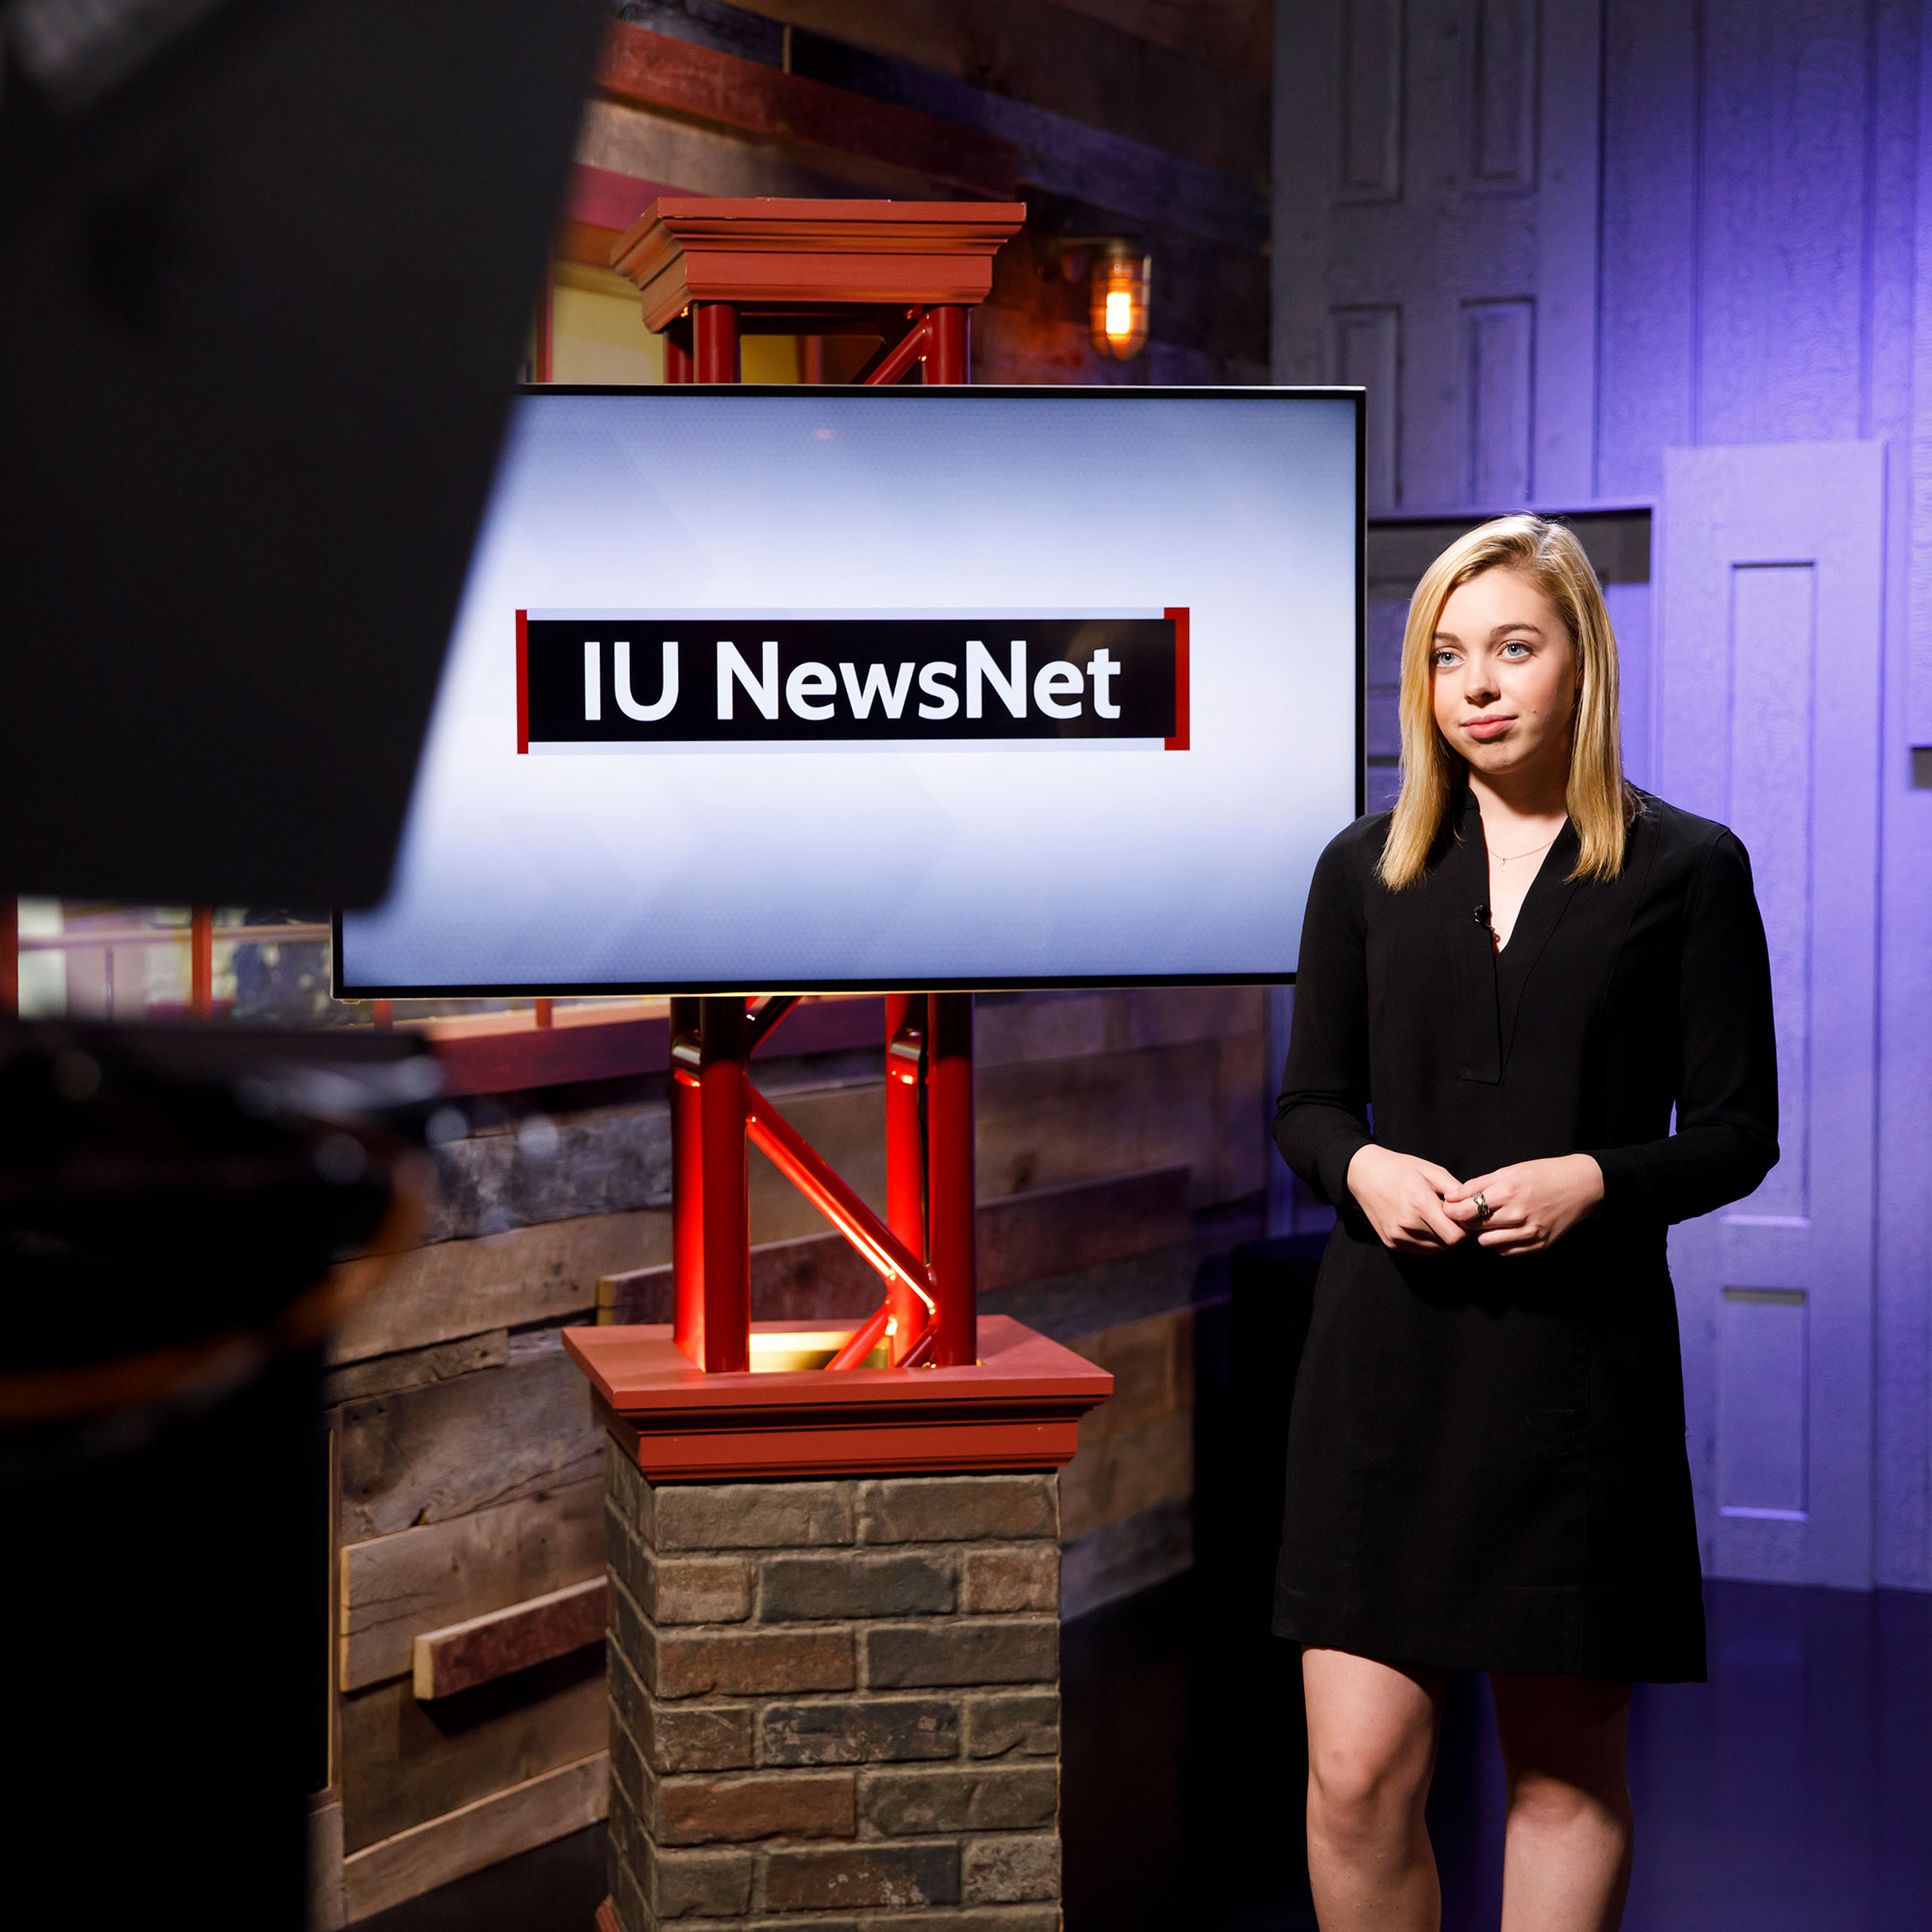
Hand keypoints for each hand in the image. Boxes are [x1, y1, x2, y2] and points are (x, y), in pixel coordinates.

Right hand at [1345, 1144, 1470, 1251]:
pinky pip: (1421, 1250)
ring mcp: (1397, 1235)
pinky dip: (1428, 1241)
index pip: (1456, 1235)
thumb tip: (1475, 1207)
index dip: (1466, 1229)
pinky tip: (1423, 1223)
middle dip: (1455, 1232)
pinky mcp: (1391, 1242)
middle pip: (1447, 1243)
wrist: (1364, 1174)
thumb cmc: (1400, 1169)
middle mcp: (1407, 1224)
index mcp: (1420, 1204)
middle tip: (1452, 1217)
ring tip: (1435, 1218)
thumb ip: (1457, 1190)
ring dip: (1441, 1237)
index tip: (1465, 1217)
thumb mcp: (1432, 1171)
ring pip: (1435, 1249)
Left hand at [1445, 1155, 1603, 1253]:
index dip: (1452, 1211)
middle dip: (1467, 1221)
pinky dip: (1501, 1242)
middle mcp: (1518, 1215)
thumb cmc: (1542, 1175)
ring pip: (1487, 1243)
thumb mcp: (1508, 1171)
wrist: (1580, 1187)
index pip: (1464, 1212)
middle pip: (1473, 1228)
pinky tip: (1508, 1229)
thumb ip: (1477, 1185)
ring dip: (1484, 1233)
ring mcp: (1530, 1233)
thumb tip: (1450, 1197)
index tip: (1451, 1208)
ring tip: (1491, 1220)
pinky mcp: (1539, 1245)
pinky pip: (1506, 1252)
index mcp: (1508, 1192)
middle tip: (1471, 1213)